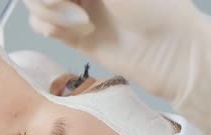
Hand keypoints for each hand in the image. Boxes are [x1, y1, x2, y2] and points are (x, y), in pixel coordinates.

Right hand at [24, 0, 210, 134]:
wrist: (173, 53)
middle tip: (76, 4)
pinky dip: (47, 26)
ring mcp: (77, 9)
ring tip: (80, 21)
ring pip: (37, 4)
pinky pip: (43, 26)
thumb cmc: (156, 8)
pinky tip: (68, 30)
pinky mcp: (74, 37)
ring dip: (49, 10)